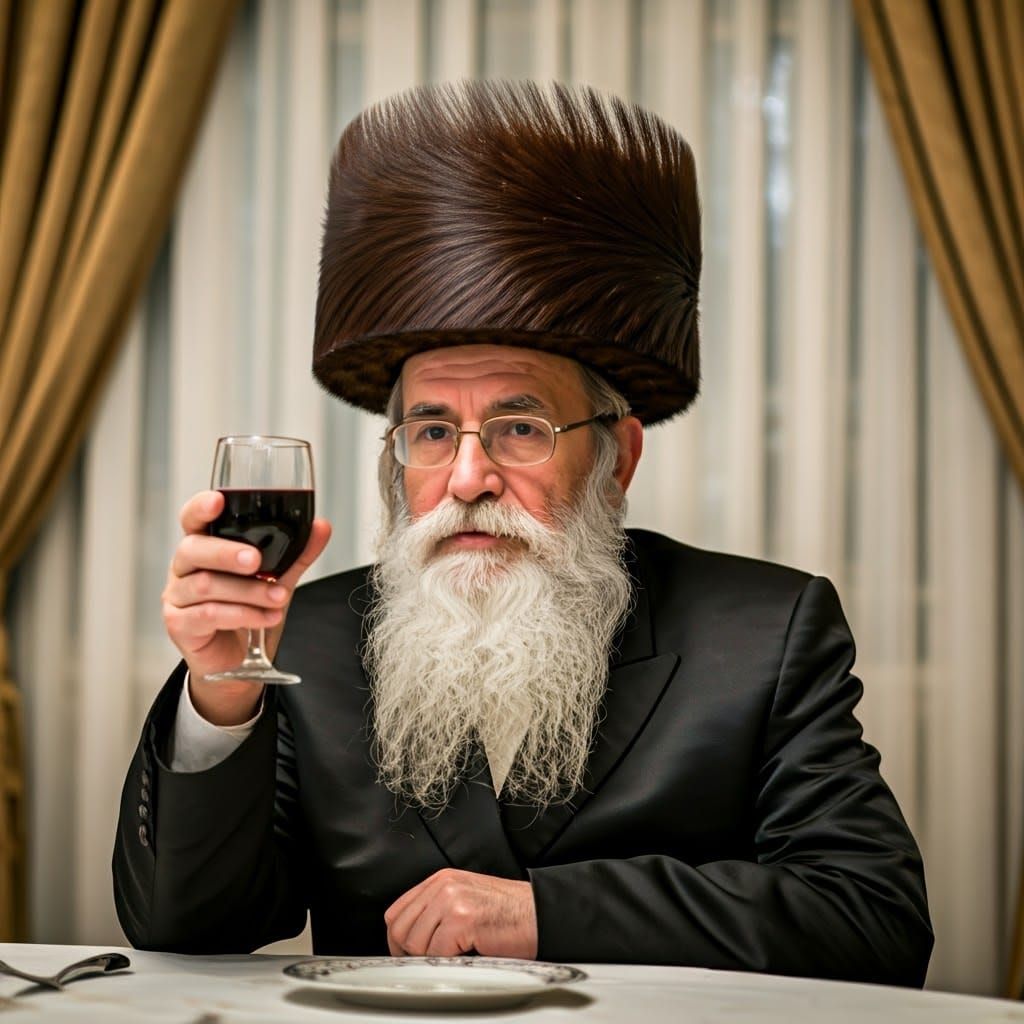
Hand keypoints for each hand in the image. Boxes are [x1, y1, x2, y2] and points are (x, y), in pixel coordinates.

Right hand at [161, 490, 331, 723]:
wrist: (238, 661)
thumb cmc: (250, 610)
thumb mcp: (278, 579)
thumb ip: (296, 554)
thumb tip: (321, 527)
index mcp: (204, 546)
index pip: (192, 520)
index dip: (200, 508)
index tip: (218, 501)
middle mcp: (184, 567)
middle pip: (193, 549)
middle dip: (227, 553)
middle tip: (257, 561)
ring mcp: (177, 596)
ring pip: (205, 585)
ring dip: (247, 591)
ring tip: (279, 598)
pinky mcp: (179, 624)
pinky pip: (207, 615)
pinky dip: (242, 615)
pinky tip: (265, 617)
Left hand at [384, 869, 537, 958]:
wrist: (539, 914)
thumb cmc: (507, 914)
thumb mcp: (464, 900)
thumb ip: (436, 910)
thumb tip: (407, 939)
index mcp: (441, 880)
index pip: (397, 912)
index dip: (398, 939)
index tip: (408, 954)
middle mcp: (443, 885)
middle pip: (400, 929)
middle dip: (412, 952)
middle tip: (433, 959)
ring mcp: (452, 900)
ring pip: (415, 943)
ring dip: (432, 957)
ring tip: (456, 953)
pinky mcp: (462, 919)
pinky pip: (436, 953)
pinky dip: (448, 962)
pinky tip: (467, 953)